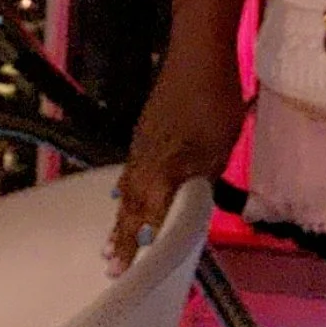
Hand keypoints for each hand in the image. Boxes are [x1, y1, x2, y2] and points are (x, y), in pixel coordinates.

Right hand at [106, 54, 244, 275]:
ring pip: (127, 187)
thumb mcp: (215, 149)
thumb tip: (188, 205)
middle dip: (122, 236)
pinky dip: (124, 189)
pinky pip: (129, 168)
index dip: (139, 243)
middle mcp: (146, 160)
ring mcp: (143, 142)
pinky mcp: (145, 128)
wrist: (198, 55)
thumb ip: (199, 181)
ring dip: (121, 216)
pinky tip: (122, 192)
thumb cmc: (213, 103)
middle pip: (132, 205)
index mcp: (163, 170)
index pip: (149, 216)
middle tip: (110, 266)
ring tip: (110, 241)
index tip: (126, 271)